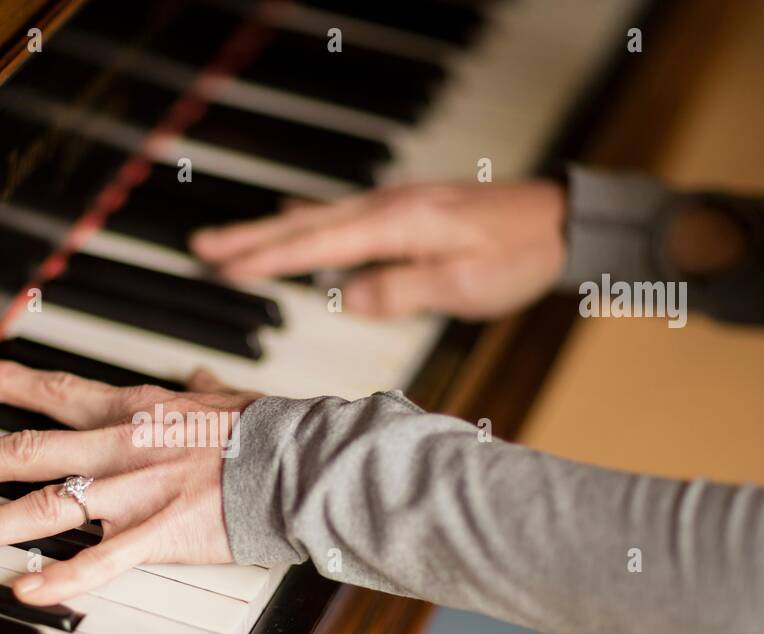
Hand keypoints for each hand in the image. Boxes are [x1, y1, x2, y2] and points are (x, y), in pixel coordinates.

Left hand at [0, 360, 260, 605]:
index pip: (54, 391)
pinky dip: (61, 578)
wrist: (299, 462)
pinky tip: (23, 592)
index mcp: (133, 410)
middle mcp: (120, 446)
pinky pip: (100, 561)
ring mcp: (133, 493)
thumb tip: (197, 377)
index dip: (4, 384)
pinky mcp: (157, 536)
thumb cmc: (266, 429)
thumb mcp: (224, 397)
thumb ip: (199, 389)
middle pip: (24, 451)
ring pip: (43, 509)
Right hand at [190, 180, 566, 319]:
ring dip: (271, 230)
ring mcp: (395, 204)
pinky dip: (309, 220)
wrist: (561, 221)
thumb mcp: (461, 285)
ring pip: (317, 218)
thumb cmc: (517, 254)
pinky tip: (296, 217)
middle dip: (250, 238)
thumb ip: (399, 290)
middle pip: (303, 225)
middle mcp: (387, 207)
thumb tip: (348, 298)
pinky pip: (342, 215)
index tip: (222, 266)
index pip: (314, 245)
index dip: (265, 258)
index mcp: (394, 225)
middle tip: (202, 246)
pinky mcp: (406, 210)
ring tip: (230, 239)